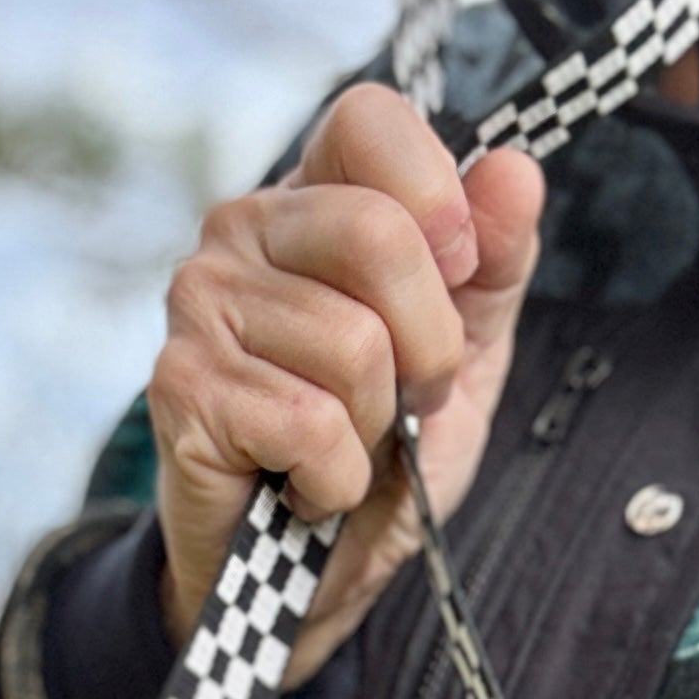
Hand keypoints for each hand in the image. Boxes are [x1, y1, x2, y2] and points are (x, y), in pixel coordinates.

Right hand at [148, 83, 543, 687]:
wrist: (313, 576)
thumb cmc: (383, 455)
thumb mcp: (465, 357)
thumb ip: (495, 266)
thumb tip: (516, 171)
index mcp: (314, 197)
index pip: (372, 122)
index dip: (438, 198)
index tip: (459, 273)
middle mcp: (244, 228)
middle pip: (379, 237)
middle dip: (430, 348)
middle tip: (407, 401)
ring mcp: (200, 302)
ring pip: (353, 347)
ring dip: (377, 428)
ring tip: (345, 446)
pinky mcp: (182, 386)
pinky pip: (310, 424)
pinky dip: (336, 480)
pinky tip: (306, 485)